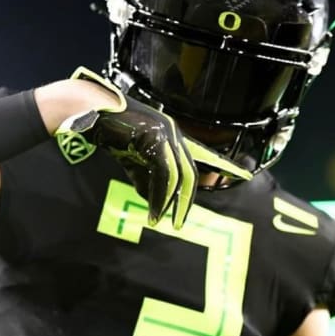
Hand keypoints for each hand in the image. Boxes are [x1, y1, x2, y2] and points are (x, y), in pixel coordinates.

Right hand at [56, 67, 250, 228]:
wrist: (89, 111)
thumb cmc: (111, 133)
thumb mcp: (133, 161)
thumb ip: (147, 179)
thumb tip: (157, 202)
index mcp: (174, 137)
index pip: (206, 154)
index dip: (224, 165)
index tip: (245, 175)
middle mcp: (175, 134)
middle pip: (191, 174)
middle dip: (187, 201)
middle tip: (179, 224)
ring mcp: (167, 134)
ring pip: (178, 176)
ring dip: (171, 203)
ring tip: (164, 222)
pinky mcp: (155, 139)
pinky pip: (163, 173)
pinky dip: (159, 195)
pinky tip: (154, 210)